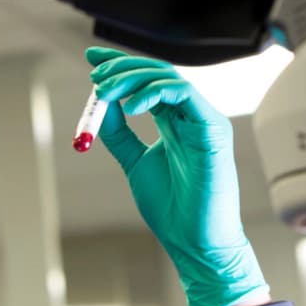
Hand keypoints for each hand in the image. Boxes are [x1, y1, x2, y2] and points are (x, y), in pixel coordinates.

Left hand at [85, 46, 268, 305]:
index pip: (147, 83)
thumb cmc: (171, 209)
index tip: (91, 63)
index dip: (120, 68)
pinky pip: (186, 97)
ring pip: (170, 79)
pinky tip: (131, 108)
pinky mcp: (214, 131)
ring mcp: (204, 121)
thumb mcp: (135, 164)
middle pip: (157, 74)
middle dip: (122, 69)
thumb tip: (100, 109)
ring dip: (133, 80)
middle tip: (95, 75)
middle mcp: (190, 117)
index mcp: (173, 122)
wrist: (193, 242)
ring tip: (104, 92)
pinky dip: (156, 94)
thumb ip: (120, 136)